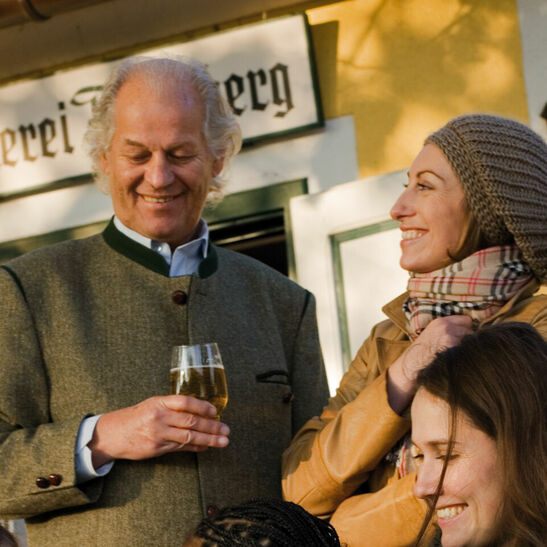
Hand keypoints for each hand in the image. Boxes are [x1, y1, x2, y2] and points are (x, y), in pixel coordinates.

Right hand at [89, 395, 229, 467]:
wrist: (112, 434)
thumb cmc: (137, 416)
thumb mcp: (153, 404)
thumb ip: (173, 407)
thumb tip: (199, 412)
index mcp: (160, 402)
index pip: (185, 402)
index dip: (202, 406)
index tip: (215, 411)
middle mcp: (159, 417)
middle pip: (191, 421)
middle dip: (212, 426)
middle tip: (226, 429)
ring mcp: (158, 434)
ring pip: (188, 437)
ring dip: (209, 439)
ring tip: (223, 440)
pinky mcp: (157, 449)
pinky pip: (180, 448)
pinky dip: (196, 447)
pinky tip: (206, 447)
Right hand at [387, 315, 472, 412]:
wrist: (412, 363)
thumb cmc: (423, 350)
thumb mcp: (432, 332)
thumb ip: (448, 328)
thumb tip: (469, 329)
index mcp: (441, 321)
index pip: (467, 320)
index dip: (467, 329)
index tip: (463, 337)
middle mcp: (446, 326)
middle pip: (471, 331)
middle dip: (468, 339)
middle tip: (459, 348)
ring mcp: (449, 337)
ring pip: (471, 341)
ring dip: (468, 348)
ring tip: (457, 354)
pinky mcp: (452, 348)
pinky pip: (467, 351)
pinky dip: (465, 356)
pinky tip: (456, 359)